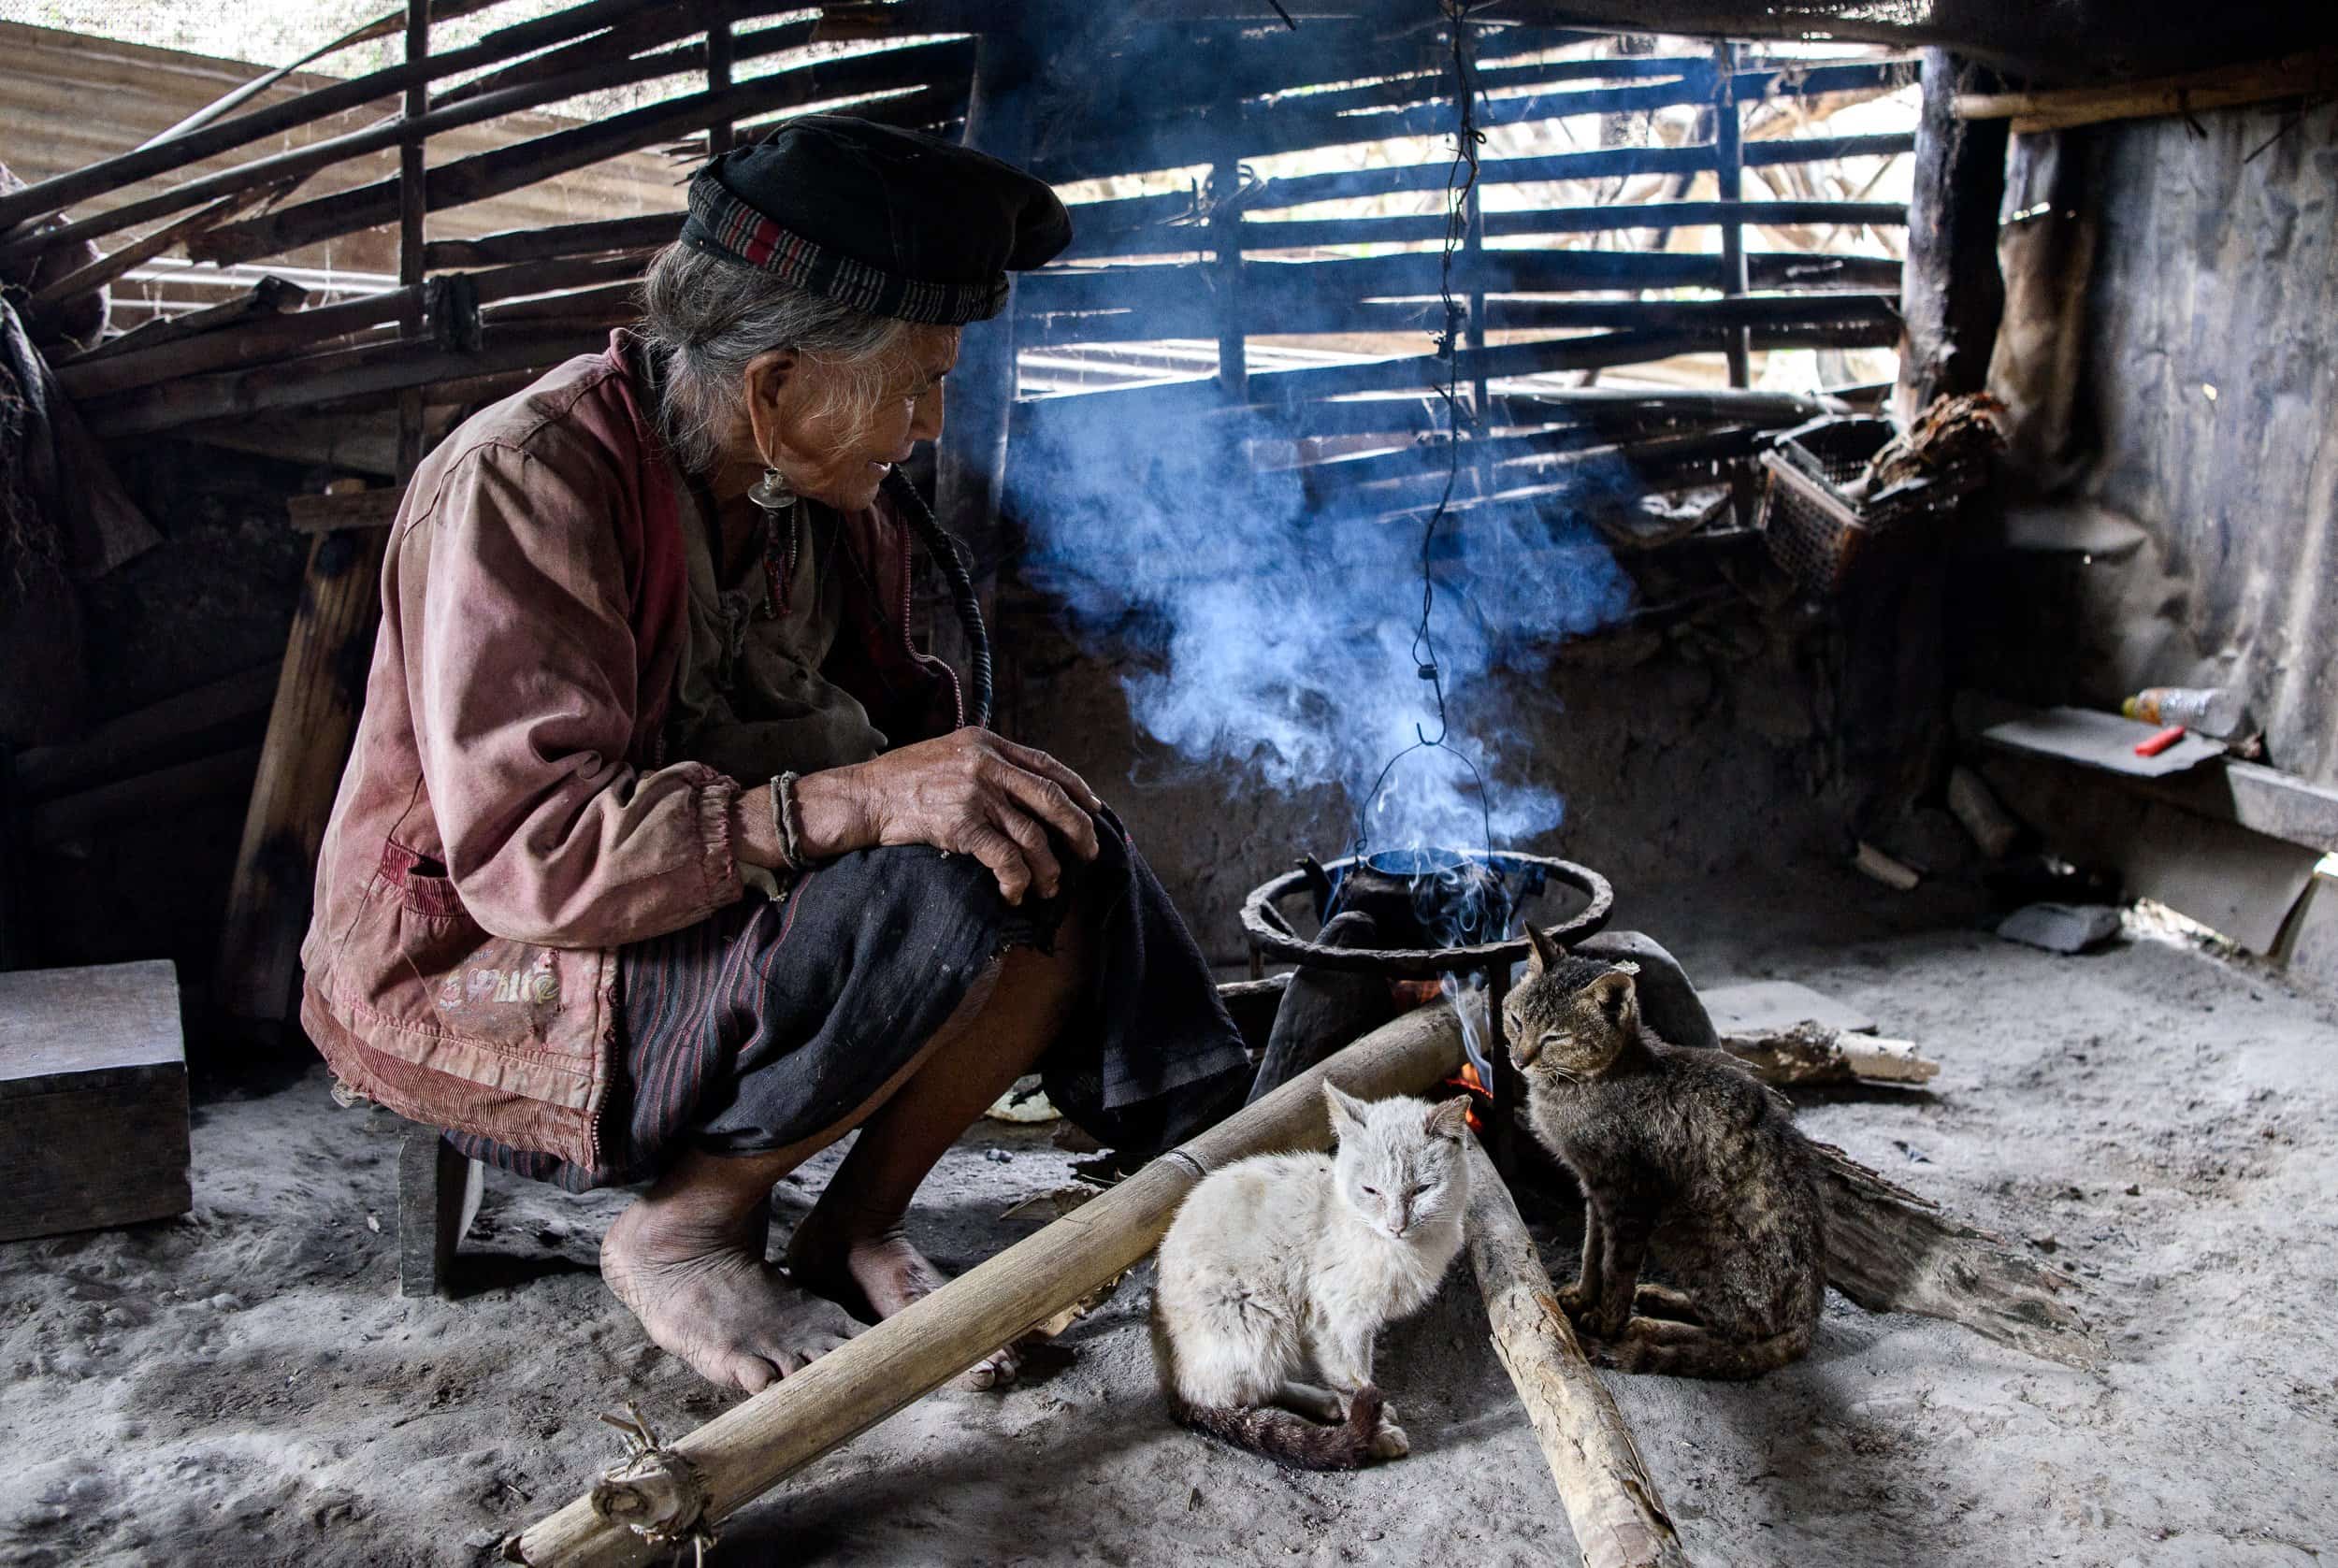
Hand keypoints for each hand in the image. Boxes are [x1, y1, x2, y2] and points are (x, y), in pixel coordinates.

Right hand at [799, 730, 1102, 903]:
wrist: (864, 796)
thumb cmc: (902, 779)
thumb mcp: (949, 753)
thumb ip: (985, 763)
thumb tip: (1024, 791)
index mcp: (987, 743)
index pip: (1047, 764)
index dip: (1077, 789)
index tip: (1094, 809)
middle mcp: (987, 763)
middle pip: (1051, 798)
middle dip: (1078, 830)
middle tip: (1089, 853)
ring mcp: (976, 793)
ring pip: (1033, 836)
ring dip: (1048, 868)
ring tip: (1050, 887)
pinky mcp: (962, 825)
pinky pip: (1006, 859)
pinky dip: (1017, 881)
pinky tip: (1014, 894)